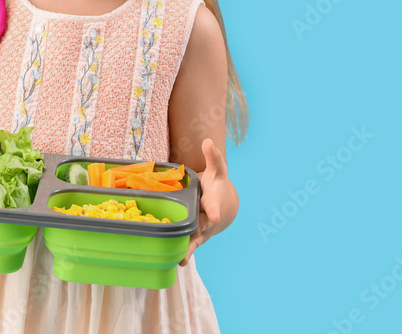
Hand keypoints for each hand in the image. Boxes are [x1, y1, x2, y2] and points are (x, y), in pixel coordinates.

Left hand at [179, 138, 237, 265]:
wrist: (225, 206)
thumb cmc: (216, 186)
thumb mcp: (217, 171)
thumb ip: (213, 157)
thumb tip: (208, 140)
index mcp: (214, 200)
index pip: (214, 205)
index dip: (213, 210)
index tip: (213, 215)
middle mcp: (209, 217)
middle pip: (204, 226)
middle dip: (199, 232)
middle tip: (193, 241)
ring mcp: (203, 229)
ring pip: (195, 239)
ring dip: (189, 248)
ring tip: (181, 259)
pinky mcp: (195, 236)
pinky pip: (189, 245)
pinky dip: (184, 253)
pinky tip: (176, 262)